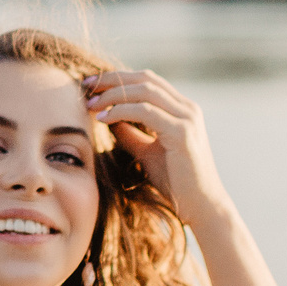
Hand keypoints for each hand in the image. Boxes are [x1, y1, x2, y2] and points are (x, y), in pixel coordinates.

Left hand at [83, 70, 226, 225]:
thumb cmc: (176, 183)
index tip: (91, 86)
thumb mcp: (146, 152)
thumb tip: (107, 118)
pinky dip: (121, 111)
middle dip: (112, 79)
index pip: (147, 80)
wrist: (201, 207)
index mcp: (182, 109)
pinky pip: (146, 111)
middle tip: (85, 87)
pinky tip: (102, 119)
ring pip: (144, 90)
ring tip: (90, 104)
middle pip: (145, 78)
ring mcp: (187, 118)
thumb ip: (130, 134)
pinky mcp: (182, 132)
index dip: (117, 78)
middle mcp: (188, 108)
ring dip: (113, 94)